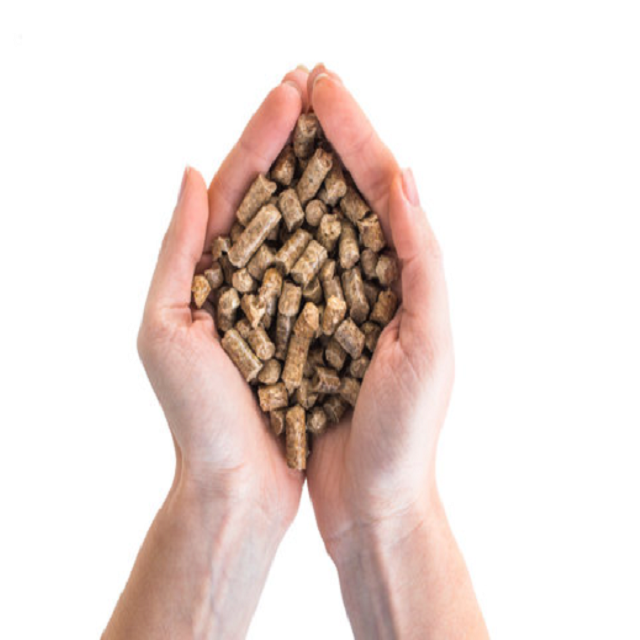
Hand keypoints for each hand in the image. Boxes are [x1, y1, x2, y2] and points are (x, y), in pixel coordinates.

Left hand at [105, 69, 315, 638]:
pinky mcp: (326, 329)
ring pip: (314, 224)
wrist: (238, 487)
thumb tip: (193, 172)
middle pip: (280, 194)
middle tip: (318, 82)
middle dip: (298, 138)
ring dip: (327, 172)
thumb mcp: (166, 329)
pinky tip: (369, 195)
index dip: (264, 136)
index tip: (291, 89)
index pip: (241, 188)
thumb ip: (179, 249)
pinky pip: (341, 268)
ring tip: (344, 121)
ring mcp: (294, 300)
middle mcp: (257, 278)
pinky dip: (351, 229)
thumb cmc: (197, 418)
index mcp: (215, 270)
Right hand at [305, 66, 485, 638]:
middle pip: (340, 192)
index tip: (320, 82)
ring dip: (290, 169)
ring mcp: (326, 302)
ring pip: (305, 222)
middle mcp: (365, 281)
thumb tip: (404, 173)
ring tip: (274, 119)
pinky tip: (249, 197)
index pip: (377, 185)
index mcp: (404, 275)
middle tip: (297, 79)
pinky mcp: (293, 332)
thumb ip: (421, 257)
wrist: (371, 503)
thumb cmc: (406, 433)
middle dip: (322, 134)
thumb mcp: (430, 343)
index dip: (351, 130)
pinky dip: (265, 229)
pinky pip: (275, 269)